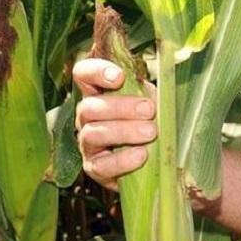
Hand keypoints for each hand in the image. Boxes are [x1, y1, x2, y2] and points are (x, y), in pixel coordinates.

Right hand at [72, 58, 156, 190]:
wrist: (150, 162)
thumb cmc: (149, 122)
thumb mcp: (149, 101)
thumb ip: (147, 92)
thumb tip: (157, 89)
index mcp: (97, 94)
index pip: (83, 74)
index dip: (95, 71)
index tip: (119, 77)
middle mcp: (86, 118)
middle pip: (88, 107)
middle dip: (120, 107)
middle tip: (149, 110)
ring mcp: (87, 144)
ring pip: (93, 133)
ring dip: (124, 131)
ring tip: (150, 132)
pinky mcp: (94, 168)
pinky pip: (102, 165)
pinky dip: (123, 159)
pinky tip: (142, 154)